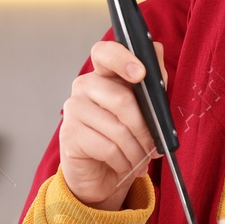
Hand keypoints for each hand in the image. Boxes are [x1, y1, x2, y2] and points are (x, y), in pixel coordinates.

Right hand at [58, 39, 166, 210]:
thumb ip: (152, 80)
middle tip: (154, 146)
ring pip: (117, 128)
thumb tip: (155, 49)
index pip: (105, 53)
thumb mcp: (145, 108)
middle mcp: (84, 86)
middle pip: (121, 99)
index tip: (140, 73)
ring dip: (137, 151)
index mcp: (103, 73)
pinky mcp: (69, 135)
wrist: (102, 174)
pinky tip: (123, 166)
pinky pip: (107, 148)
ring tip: (140, 160)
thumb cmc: (125, 138)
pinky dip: (123, 162)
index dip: (122, 59)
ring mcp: (73, 109)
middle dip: (145, 128)